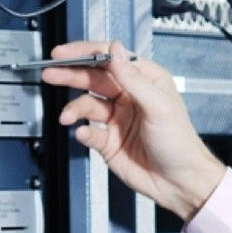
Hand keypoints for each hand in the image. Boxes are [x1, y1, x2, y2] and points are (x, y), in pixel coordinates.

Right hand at [41, 40, 226, 221]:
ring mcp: (117, 119)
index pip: (110, 59)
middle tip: (51, 73)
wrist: (180, 182)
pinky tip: (83, 133)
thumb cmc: (180, 143)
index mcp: (145, 81)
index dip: (86, 53)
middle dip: (70, 75)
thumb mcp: (158, 105)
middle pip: (93, 79)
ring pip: (86, 105)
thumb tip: (115, 49)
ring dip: (74, 108)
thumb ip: (132, 77)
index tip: (65, 53)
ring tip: (67, 115)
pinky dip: (83, 132)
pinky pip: (89, 132)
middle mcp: (129, 96)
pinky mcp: (108, 141)